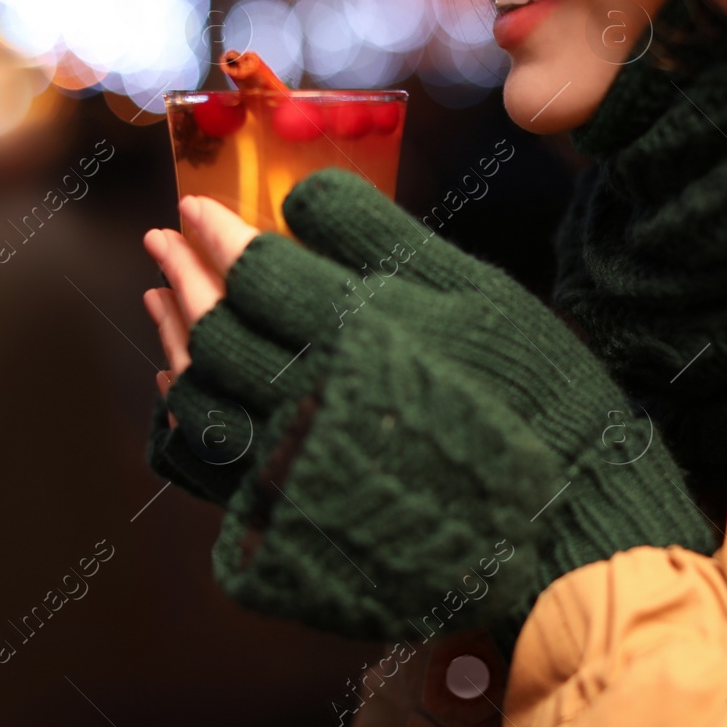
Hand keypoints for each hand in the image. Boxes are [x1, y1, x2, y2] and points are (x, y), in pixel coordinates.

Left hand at [146, 167, 715, 650]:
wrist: (567, 531)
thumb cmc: (536, 396)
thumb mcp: (478, 294)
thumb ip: (384, 239)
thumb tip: (301, 195)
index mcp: (354, 337)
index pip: (255, 271)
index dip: (217, 232)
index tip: (197, 206)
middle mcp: (307, 403)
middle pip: (214, 329)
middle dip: (181, 273)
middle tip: (160, 237)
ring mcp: (291, 473)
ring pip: (198, 398)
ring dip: (172, 339)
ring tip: (158, 300)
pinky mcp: (292, 527)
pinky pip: (207, 471)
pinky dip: (182, 422)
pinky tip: (177, 392)